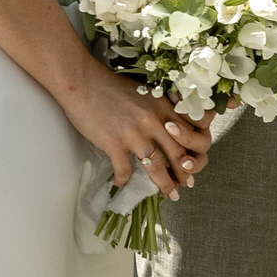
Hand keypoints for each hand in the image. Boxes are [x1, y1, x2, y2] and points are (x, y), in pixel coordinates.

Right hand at [57, 62, 213, 200]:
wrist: (83, 81)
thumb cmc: (112, 86)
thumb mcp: (145, 93)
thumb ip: (159, 110)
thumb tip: (169, 129)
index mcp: (163, 106)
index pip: (187, 134)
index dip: (193, 152)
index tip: (192, 164)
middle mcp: (153, 121)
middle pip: (176, 154)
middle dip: (184, 173)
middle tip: (186, 186)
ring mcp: (134, 133)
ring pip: (156, 166)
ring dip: (164, 184)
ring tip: (170, 194)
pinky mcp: (114, 143)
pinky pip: (124, 170)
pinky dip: (123, 180)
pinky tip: (121, 184)